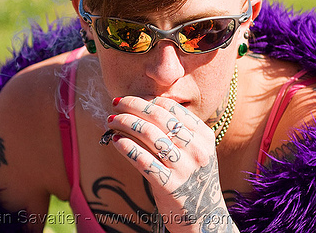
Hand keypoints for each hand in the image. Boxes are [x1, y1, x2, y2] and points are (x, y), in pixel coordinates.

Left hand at [104, 96, 238, 232]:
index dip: (147, 100)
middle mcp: (196, 149)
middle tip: (115, 103)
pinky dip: (126, 147)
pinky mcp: (170, 185)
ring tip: (111, 121)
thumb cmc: (193, 178)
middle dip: (133, 106)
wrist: (204, 216)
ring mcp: (184, 167)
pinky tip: (115, 141)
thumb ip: (180, 131)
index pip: (171, 109)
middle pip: (159, 118)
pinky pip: (142, 160)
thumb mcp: (197, 151)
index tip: (130, 99)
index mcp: (203, 136)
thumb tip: (146, 106)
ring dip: (125, 123)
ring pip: (149, 134)